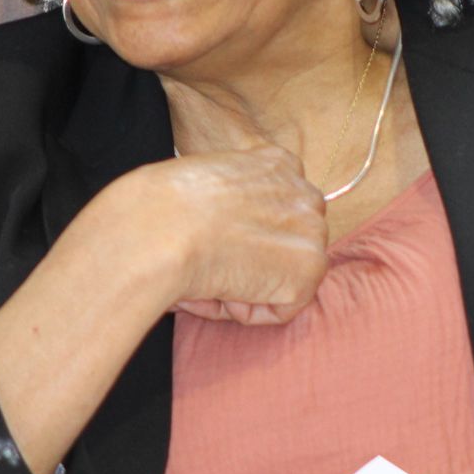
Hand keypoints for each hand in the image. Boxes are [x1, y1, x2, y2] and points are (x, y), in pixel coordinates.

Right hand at [106, 144, 329, 324]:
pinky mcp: (310, 269)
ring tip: (209, 274)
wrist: (161, 228)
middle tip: (207, 264)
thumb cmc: (161, 206)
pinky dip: (246, 309)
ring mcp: (312, 231)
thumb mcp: (204, 183)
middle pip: (286, 243)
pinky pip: (280, 307)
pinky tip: (219, 288)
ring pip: (282, 276)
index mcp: (278, 163)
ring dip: (247, 286)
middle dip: (252, 261)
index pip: (275, 210)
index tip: (211, 242)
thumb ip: (231, 202)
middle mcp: (304, 192)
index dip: (241, 235)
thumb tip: (226, 233)